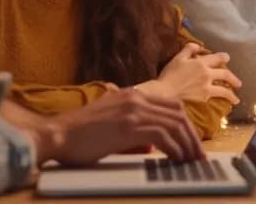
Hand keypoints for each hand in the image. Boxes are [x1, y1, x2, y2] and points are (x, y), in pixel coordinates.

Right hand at [7, 89, 204, 165]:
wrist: (56, 135)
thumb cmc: (78, 137)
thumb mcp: (111, 128)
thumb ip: (133, 134)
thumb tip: (150, 147)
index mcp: (131, 95)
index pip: (170, 106)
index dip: (185, 125)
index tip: (191, 144)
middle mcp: (135, 98)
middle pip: (178, 113)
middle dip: (192, 135)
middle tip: (198, 155)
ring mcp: (132, 110)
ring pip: (174, 123)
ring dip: (187, 144)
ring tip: (191, 161)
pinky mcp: (129, 126)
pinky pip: (163, 135)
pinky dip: (174, 148)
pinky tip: (176, 159)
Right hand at [141, 43, 241, 104]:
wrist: (165, 92)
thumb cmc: (169, 74)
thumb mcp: (178, 58)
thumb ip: (188, 49)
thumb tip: (197, 46)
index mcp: (201, 63)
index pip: (217, 58)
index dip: (223, 57)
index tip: (227, 58)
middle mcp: (207, 74)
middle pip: (225, 74)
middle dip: (233, 78)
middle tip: (238, 83)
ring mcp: (207, 87)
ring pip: (224, 90)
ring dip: (232, 94)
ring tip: (236, 99)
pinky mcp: (204, 97)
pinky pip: (217, 97)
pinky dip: (224, 100)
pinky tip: (226, 103)